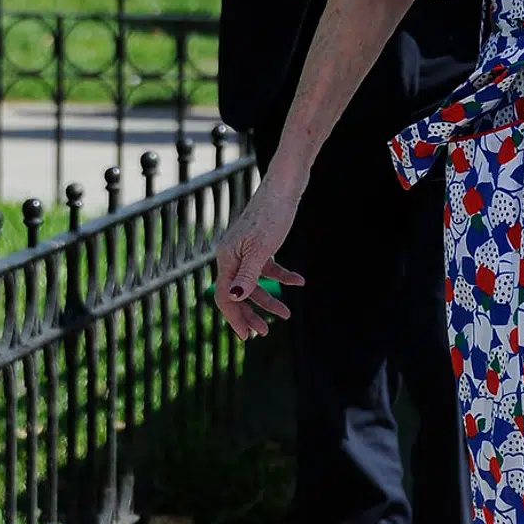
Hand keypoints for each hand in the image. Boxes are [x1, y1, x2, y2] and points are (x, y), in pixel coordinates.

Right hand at [214, 178, 306, 340]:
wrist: (285, 186)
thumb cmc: (272, 215)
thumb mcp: (261, 248)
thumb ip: (247, 275)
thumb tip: (234, 298)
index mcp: (226, 258)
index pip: (225, 296)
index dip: (235, 318)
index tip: (249, 337)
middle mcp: (232, 255)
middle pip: (237, 293)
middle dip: (250, 314)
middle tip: (265, 333)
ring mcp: (247, 250)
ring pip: (254, 283)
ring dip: (269, 299)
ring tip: (286, 314)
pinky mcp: (262, 244)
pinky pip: (268, 267)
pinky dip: (282, 276)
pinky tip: (299, 281)